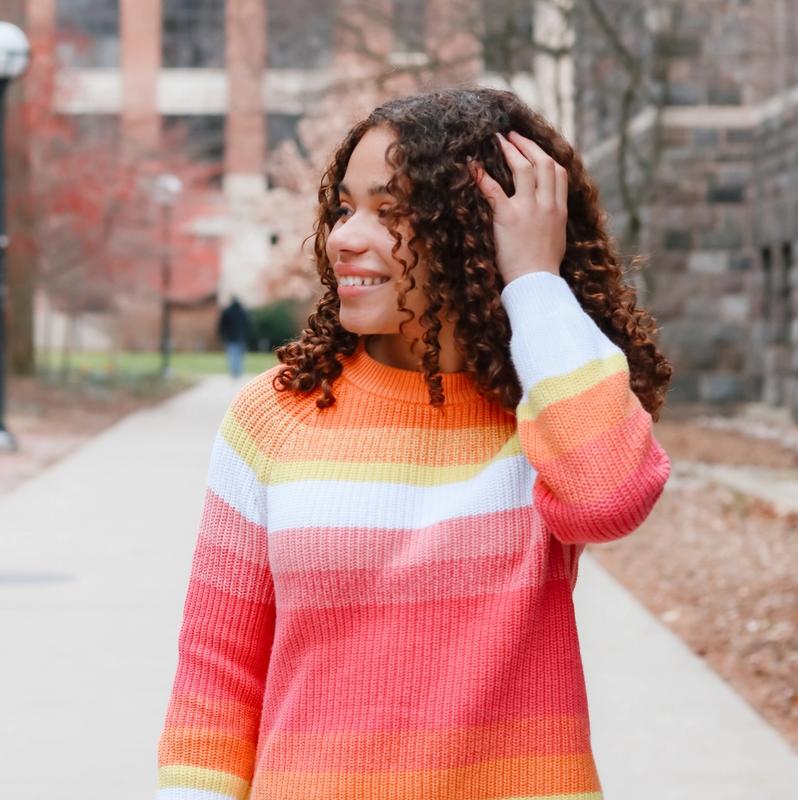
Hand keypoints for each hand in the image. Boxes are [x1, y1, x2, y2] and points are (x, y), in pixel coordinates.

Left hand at [468, 130, 567, 283]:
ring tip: (499, 140)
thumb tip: (548, 214)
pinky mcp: (508, 217)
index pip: (558, 172)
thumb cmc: (544, 268)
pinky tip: (473, 166)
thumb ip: (554, 221)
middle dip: (527, 145)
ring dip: (511, 151)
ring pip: (523, 168)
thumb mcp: (557, 239)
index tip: (535, 148)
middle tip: (514, 135)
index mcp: (559, 210)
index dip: (546, 155)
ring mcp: (529, 209)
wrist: (536, 282)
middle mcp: (547, 204)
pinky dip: (482, 176)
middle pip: (542, 163)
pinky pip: (494, 190)